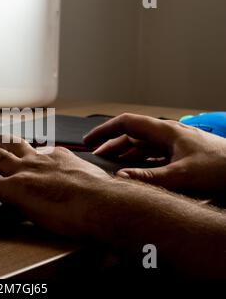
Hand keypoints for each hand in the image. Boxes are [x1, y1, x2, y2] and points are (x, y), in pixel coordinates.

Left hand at [0, 137, 113, 237]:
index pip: (32, 151)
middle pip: (6, 144)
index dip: (20, 153)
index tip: (16, 155)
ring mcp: (24, 172)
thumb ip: (81, 180)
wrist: (104, 203)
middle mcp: (37, 160)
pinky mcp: (14, 189)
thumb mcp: (93, 181)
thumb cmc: (105, 198)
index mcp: (56, 157)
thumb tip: (85, 188)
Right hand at [83, 113, 225, 194]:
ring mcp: (175, 145)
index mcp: (165, 132)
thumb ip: (149, 177)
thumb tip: (120, 178)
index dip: (105, 130)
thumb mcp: (182, 175)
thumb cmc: (221, 168)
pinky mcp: (181, 156)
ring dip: (124, 154)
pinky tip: (134, 171)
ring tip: (109, 164)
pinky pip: (153, 156)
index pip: (127, 123)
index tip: (89, 141)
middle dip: (111, 143)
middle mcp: (168, 135)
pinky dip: (139, 162)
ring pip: (142, 146)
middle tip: (95, 156)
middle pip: (132, 135)